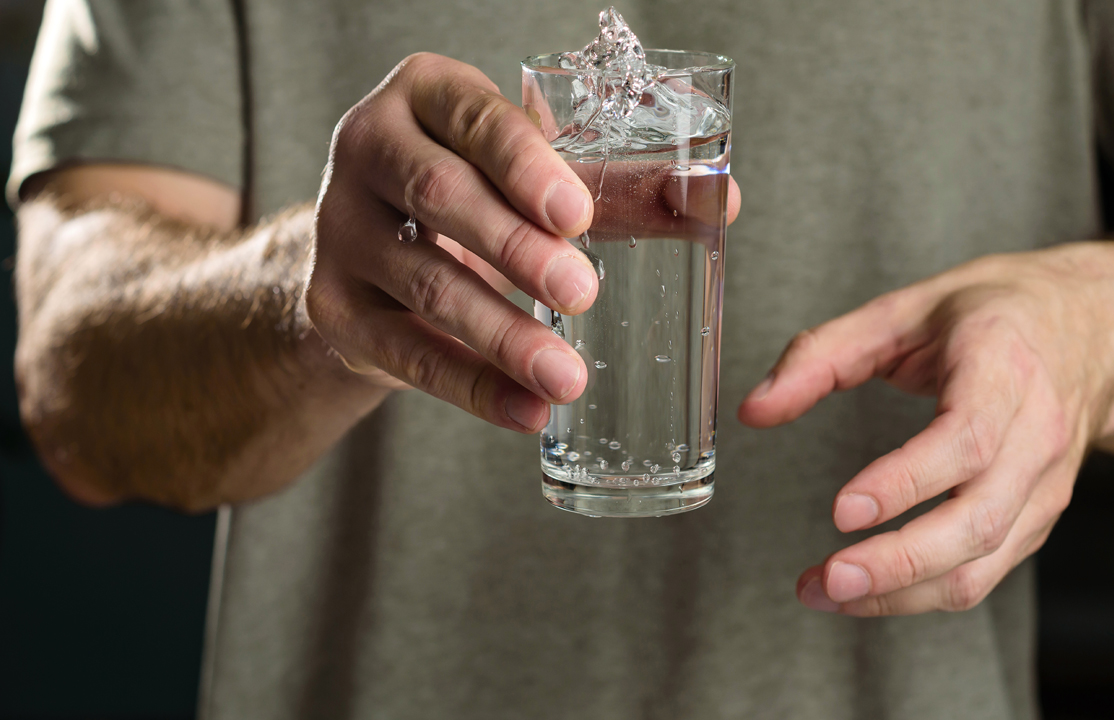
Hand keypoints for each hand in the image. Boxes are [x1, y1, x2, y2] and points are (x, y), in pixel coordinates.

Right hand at [307, 53, 601, 432]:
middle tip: (581, 293)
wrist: (371, 248)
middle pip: (441, 195)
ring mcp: (340, 230)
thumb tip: (714, 201)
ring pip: (425, 283)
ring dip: (501, 335)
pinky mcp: (333, 306)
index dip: (525, 165)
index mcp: (426, 97)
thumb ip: (613, 184)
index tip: (577, 214)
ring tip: (566, 375)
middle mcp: (368, 149)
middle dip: (516, 248)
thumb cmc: (472, 192)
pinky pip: (406, 353)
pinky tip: (526, 409)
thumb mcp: (526, 172)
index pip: (476, 120)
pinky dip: (471, 387)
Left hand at [739, 244, 1113, 614]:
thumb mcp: (905, 308)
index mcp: (1004, 368)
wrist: (1098, 330)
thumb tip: (757, 409)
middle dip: (898, 562)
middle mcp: (1036, 435)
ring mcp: (1044, 486)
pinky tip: (865, 592)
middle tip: (828, 578)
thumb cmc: (1000, 315)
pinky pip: (983, 574)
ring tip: (825, 592)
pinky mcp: (1036, 519)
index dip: (906, 482)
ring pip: (982, 564)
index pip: (964, 440)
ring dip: (901, 593)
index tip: (845, 509)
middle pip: (976, 520)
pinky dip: (921, 593)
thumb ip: (823, 355)